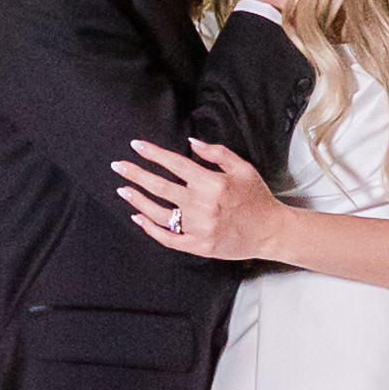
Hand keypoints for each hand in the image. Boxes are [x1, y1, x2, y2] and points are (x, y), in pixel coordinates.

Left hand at [116, 134, 283, 261]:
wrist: (270, 232)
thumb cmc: (257, 197)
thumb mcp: (243, 168)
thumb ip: (217, 153)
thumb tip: (190, 143)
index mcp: (213, 183)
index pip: (175, 164)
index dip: (153, 154)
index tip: (136, 146)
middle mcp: (203, 205)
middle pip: (161, 187)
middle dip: (136, 174)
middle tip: (118, 166)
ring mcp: (199, 228)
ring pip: (159, 213)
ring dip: (138, 200)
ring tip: (123, 190)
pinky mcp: (198, 246)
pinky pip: (168, 238)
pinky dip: (150, 228)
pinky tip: (138, 217)